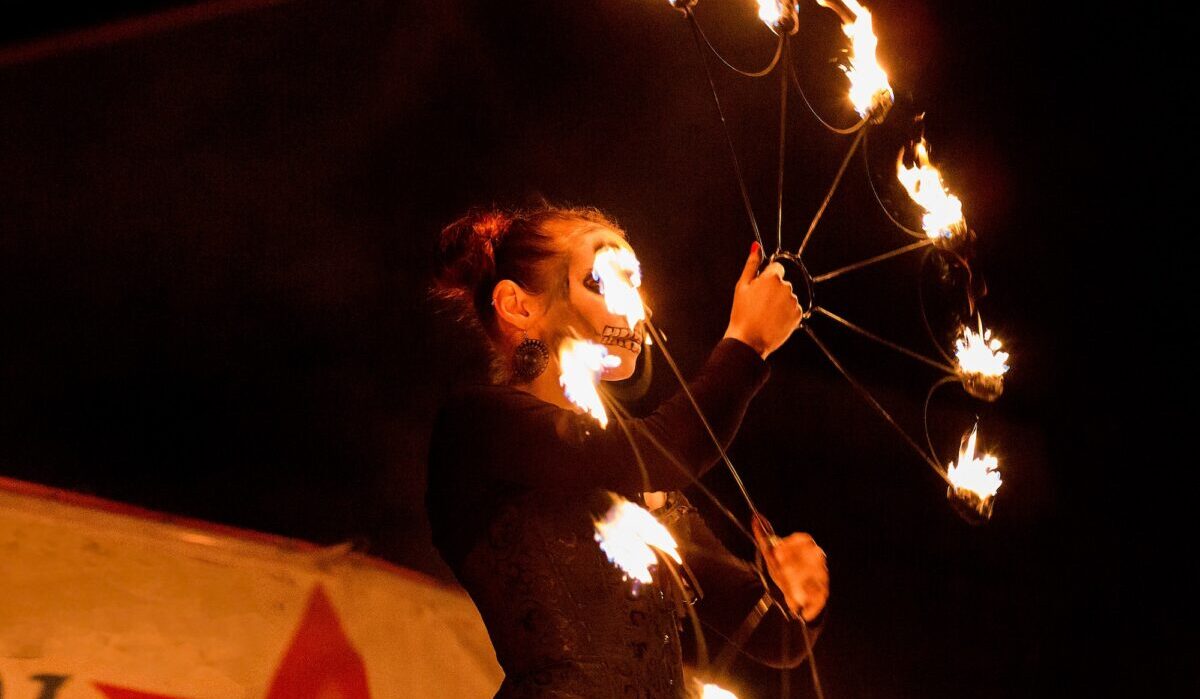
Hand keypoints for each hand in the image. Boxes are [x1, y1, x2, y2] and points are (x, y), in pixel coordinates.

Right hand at [724, 242, 803, 358]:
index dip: (766, 278)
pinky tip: (773, 321)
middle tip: (759, 305)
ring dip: (779, 303)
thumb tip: (756, 245)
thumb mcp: (742, 286)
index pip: (776, 268)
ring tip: (765, 315)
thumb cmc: (742, 313)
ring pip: (787, 297)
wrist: (749, 341)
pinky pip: (793, 309)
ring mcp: (793, 301)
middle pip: (782, 283)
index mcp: (772, 277)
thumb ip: (752, 264)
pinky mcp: (798, 315)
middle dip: (773, 291)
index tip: (759, 290)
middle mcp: (786, 287)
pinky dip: (785, 314)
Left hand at [753, 515, 828, 621]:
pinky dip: (809, 602)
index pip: (804, 539)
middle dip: (795, 562)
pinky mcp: (822, 594)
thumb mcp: (770, 554)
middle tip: (780, 566)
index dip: (792, 544)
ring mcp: (822, 577)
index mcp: (805, 547)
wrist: (792, 593)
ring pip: (816, 575)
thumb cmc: (782, 569)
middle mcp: (817, 560)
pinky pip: (819, 596)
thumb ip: (763, 536)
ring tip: (788, 586)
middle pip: (812, 555)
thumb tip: (755, 518)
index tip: (777, 552)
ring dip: (800, 580)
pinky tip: (799, 606)